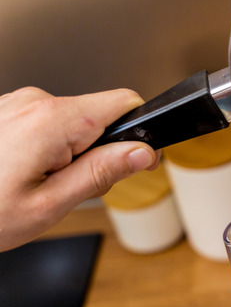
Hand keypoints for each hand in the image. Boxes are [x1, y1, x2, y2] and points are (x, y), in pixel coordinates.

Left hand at [0, 87, 159, 251]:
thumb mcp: (51, 205)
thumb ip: (102, 173)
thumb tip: (142, 153)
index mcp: (52, 120)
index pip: (125, 103)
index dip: (140, 133)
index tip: (137, 160)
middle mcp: (33, 102)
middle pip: (99, 116)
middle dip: (98, 151)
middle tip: (68, 187)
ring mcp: (15, 103)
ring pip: (72, 122)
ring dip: (68, 153)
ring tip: (37, 183)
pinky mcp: (5, 111)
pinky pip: (45, 123)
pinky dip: (45, 148)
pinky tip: (22, 173)